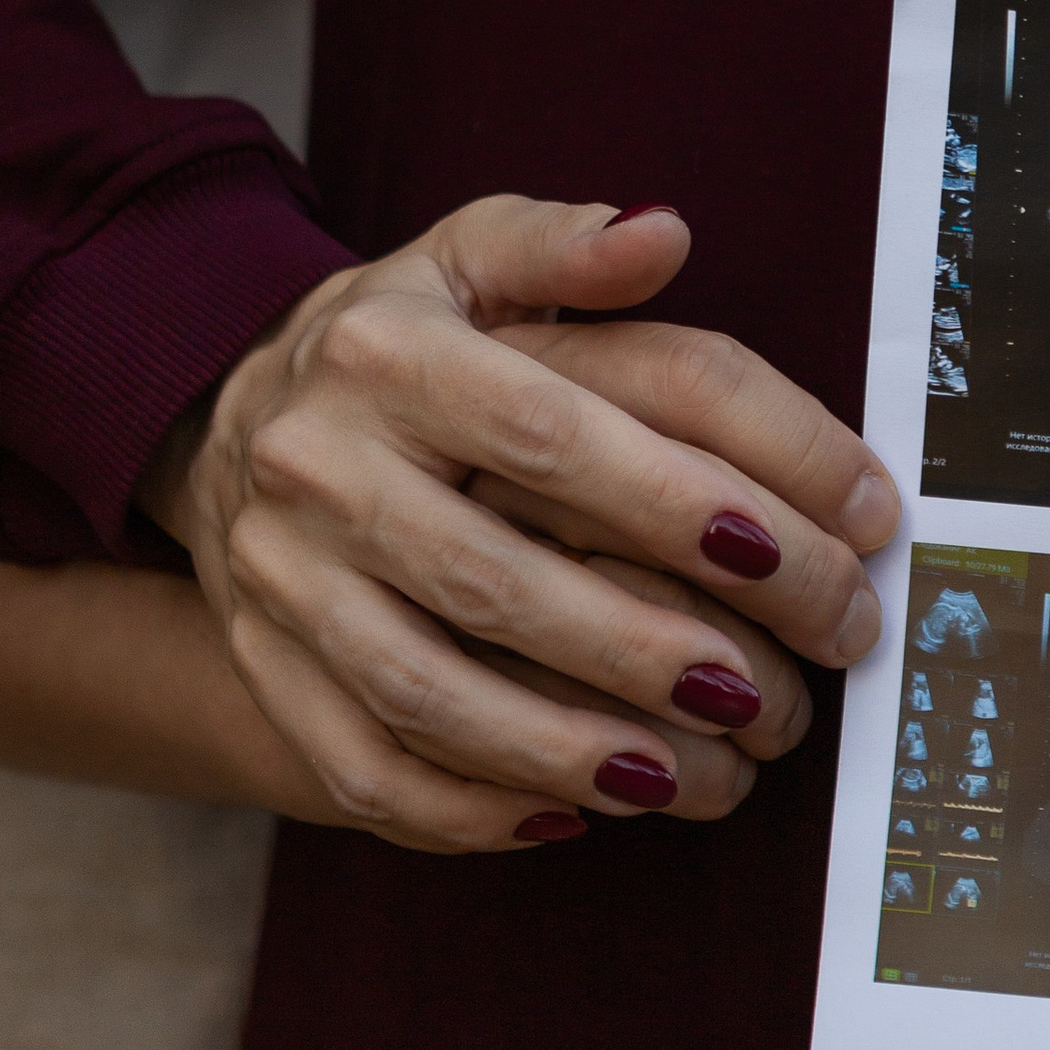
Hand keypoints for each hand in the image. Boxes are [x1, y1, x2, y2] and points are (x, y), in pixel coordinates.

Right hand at [144, 196, 899, 854]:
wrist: (221, 419)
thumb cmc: (398, 342)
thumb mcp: (467, 259)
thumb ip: (565, 252)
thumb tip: (662, 234)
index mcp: (389, 353)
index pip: (560, 431)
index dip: (699, 493)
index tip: (829, 538)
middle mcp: (321, 466)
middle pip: (502, 579)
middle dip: (659, 644)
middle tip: (793, 682)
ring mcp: (283, 580)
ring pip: (429, 692)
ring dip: (573, 748)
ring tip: (700, 775)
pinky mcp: (264, 669)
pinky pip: (364, 764)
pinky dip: (469, 807)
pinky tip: (575, 815)